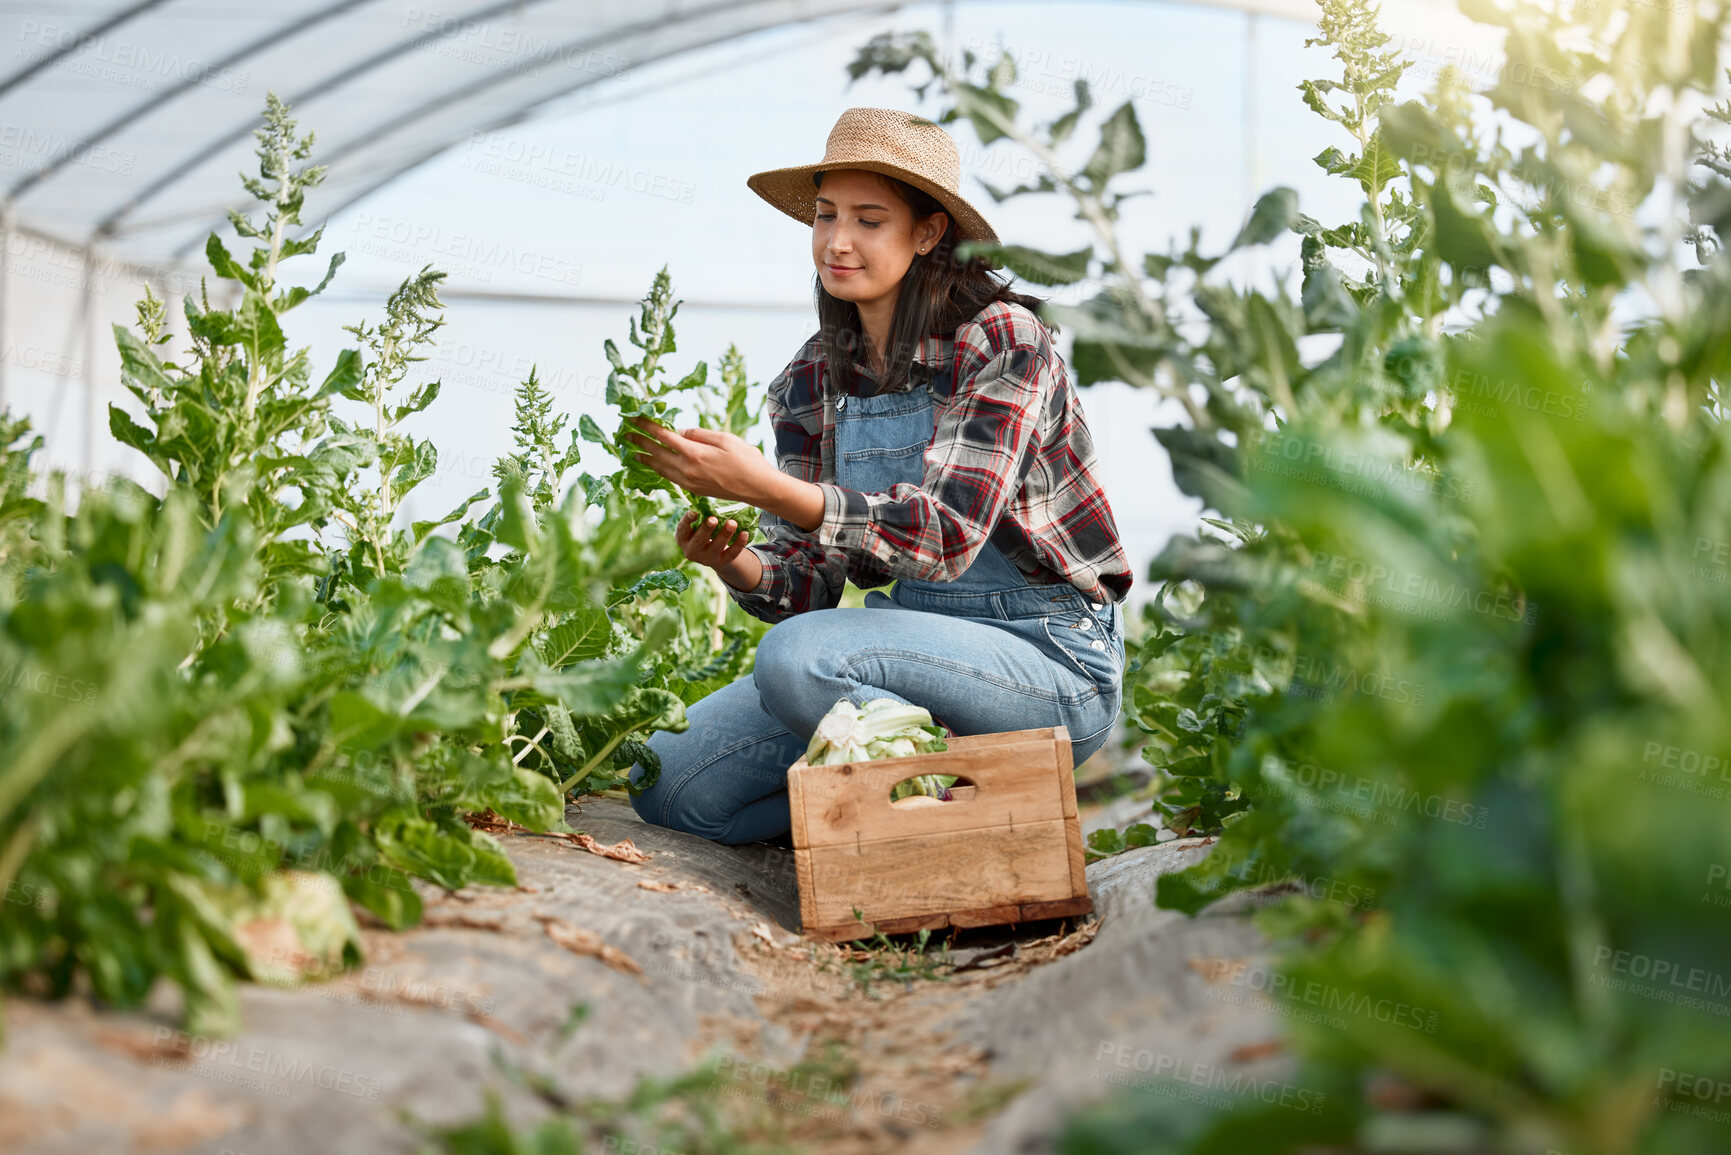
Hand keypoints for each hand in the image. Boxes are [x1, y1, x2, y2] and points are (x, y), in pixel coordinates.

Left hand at [621, 419, 776, 505]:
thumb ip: (699, 434)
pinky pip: (669, 477)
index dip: (646, 425)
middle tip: (624, 433)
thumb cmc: (746, 460)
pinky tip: (654, 465)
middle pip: (656, 453)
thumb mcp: (725, 438)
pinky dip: (658, 469)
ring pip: (660, 468)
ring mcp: (689, 482)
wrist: (758, 488)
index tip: (634, 417)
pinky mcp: (693, 489)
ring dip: (644, 459)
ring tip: (631, 452)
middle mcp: (687, 469)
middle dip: (638, 442)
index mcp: (694, 453)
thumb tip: (680, 432)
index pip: (663, 436)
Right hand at [675, 508, 753, 570]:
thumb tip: (709, 492)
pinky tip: (744, 533)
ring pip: (716, 547)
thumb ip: (700, 515)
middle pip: (699, 540)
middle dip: (707, 529)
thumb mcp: (697, 525)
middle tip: (713, 519)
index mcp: (683, 539)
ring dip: (724, 535)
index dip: (687, 521)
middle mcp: (692, 551)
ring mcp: (707, 559)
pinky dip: (739, 544)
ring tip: (732, 523)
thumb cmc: (702, 532)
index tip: (694, 511)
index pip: (682, 530)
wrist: (712, 554)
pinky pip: (731, 554)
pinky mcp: (722, 562)